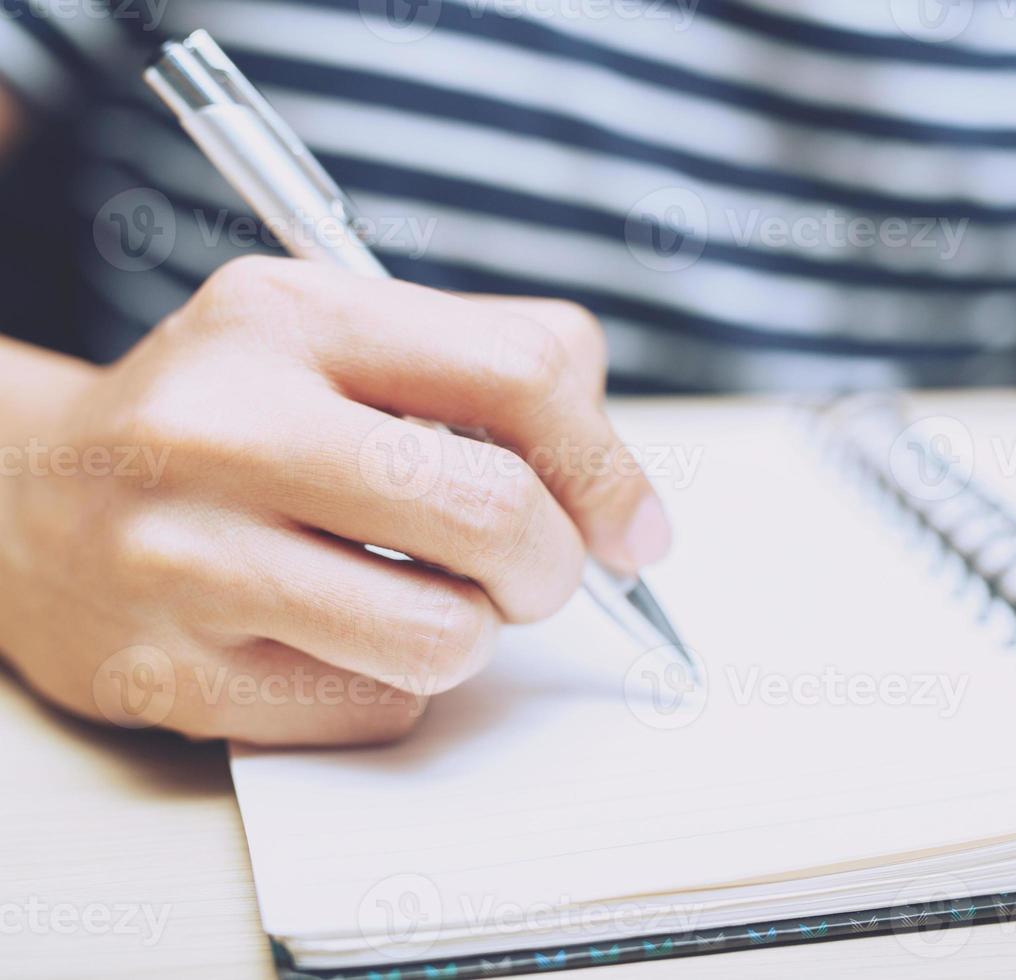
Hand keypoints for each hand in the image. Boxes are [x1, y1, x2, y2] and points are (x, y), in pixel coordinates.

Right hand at [0, 257, 670, 743]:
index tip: (632, 528)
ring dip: (469, 633)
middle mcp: (224, 425)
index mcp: (292, 315)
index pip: (524, 373)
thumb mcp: (341, 342)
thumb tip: (625, 509)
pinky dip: (389, 685)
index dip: (609, 467)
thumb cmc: (231, 420)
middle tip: (528, 573)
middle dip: (552, 567)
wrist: (27, 498)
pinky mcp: (168, 674)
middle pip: (499, 515)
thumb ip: (495, 378)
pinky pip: (374, 711)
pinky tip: (330, 639)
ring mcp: (183, 557)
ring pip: (446, 638)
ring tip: (418, 600)